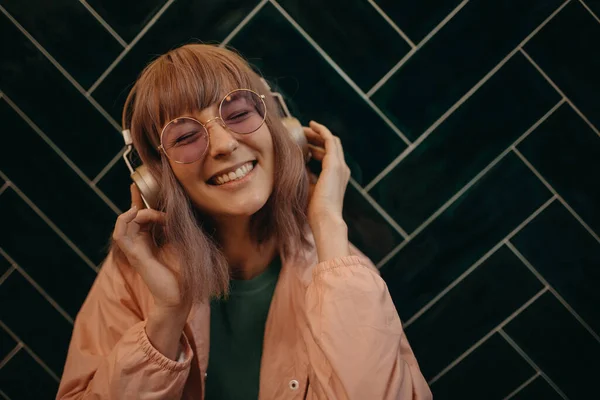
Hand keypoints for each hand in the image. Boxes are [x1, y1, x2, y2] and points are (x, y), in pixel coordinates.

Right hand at [112, 184, 189, 313]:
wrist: (182, 295)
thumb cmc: (184, 271)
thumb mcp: (180, 241)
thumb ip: (171, 226)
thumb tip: (170, 209)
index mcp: (150, 241)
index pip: (139, 216)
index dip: (137, 200)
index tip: (137, 185)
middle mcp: (140, 244)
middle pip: (131, 217)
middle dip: (137, 203)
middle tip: (147, 197)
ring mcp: (135, 250)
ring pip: (124, 223)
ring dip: (136, 212)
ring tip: (148, 212)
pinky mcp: (135, 255)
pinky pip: (120, 235)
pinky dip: (124, 221)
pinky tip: (135, 213)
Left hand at [304, 121, 350, 224]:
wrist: (324, 219)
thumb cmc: (315, 211)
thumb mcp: (309, 189)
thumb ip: (307, 176)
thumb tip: (297, 165)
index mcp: (338, 177)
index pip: (329, 155)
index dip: (317, 147)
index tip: (303, 144)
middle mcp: (342, 169)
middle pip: (331, 145)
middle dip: (317, 137)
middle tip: (301, 132)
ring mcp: (340, 166)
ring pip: (330, 140)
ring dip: (317, 133)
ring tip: (303, 129)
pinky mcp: (335, 163)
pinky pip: (329, 139)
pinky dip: (321, 131)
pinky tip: (311, 125)